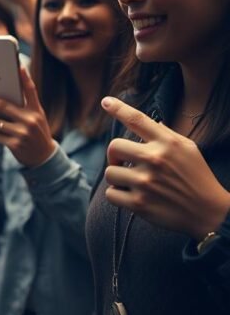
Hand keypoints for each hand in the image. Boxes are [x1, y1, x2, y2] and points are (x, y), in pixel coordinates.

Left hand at [0, 68, 56, 166]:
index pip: (30, 89)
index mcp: (36, 110)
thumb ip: (23, 105)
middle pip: (3, 105)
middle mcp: (30, 120)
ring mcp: (23, 133)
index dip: (24, 76)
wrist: (44, 156)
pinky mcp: (15, 144)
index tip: (16, 64)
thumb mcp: (36, 116)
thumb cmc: (36, 131)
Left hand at [102, 96, 229, 240]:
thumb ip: (166, 135)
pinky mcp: (139, 203)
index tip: (105, 101)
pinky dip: (117, 195)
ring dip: (117, 177)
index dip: (118, 108)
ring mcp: (146, 182)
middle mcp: (155, 159)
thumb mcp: (189, 149)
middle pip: (113, 146)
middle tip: (124, 163)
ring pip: (110, 172)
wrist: (209, 213)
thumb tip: (150, 121)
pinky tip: (131, 196)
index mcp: (168, 143)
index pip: (137, 119)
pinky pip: (110, 194)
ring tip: (132, 182)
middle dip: (115, 155)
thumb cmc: (197, 178)